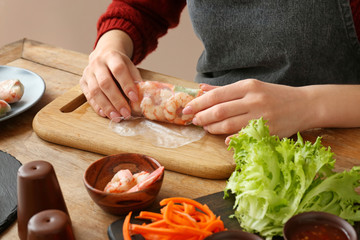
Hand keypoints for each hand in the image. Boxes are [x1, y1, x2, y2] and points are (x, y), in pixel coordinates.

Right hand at [80, 30, 141, 121]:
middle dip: (116, 100)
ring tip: (116, 117)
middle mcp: (98, 63)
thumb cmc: (120, 63)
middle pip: (105, 83)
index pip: (119, 70)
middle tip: (126, 113)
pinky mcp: (83, 81)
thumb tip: (141, 97)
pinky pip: (88, 96)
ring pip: (95, 91)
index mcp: (112, 57)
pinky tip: (105, 114)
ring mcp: (88, 72)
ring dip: (106, 106)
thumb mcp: (130, 66)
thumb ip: (135, 79)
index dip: (127, 85)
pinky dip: (97, 106)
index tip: (134, 98)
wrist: (104, 54)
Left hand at [183, 79, 312, 141]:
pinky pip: (243, 137)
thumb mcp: (251, 87)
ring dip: (212, 128)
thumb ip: (225, 90)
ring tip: (206, 127)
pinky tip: (223, 138)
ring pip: (228, 124)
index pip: (216, 95)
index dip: (198, 103)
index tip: (187, 109)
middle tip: (193, 120)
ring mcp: (261, 116)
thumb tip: (201, 89)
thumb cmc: (274, 95)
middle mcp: (254, 100)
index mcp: (248, 86)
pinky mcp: (268, 131)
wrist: (304, 105)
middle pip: (219, 110)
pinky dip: (230, 139)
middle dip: (202, 117)